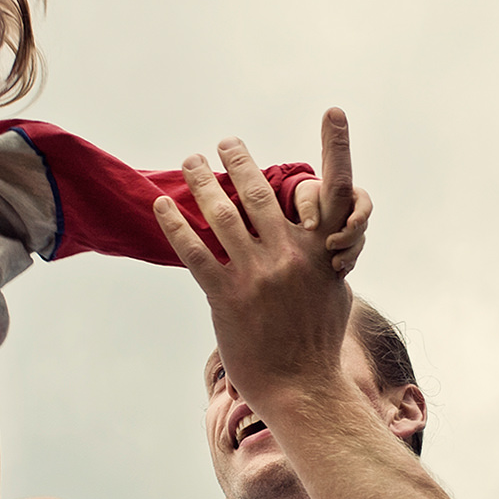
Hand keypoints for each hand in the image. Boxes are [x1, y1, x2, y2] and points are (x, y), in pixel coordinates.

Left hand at [153, 107, 357, 405]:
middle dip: (239, 161)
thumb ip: (323, 258)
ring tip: (190, 163)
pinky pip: (196, 251)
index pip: (335, 190)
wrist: (303, 387)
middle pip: (259, 192)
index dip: (336, 147)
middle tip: (224, 143)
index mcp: (322, 251)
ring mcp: (258, 275)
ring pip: (224, 214)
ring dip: (203, 182)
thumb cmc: (319, 342)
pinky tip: (163, 205)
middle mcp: (291, 255)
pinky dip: (176, 224)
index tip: (335, 111)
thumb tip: (324, 238)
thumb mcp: (335, 292)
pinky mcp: (228, 297)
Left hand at [293, 178, 372, 276]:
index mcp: (352, 198)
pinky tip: (338, 273)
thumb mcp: (305, 197)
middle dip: (348, 238)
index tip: (349, 224)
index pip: (365, 204)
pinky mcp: (348, 248)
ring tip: (334, 264)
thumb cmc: (307, 199)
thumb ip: (308, 208)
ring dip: (348, 256)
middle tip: (330, 243)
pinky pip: (352, 259)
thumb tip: (310, 226)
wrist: (305, 213)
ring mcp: (354, 233)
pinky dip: (345, 266)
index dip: (360, 215)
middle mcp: (356, 216)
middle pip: (361, 228)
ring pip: (357, 246)